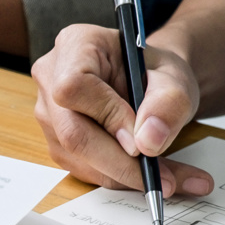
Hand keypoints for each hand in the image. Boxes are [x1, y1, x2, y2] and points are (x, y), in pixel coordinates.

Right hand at [31, 24, 213, 195]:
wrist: (150, 83)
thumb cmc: (156, 72)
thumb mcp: (175, 78)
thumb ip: (168, 103)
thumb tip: (148, 143)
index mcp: (75, 45)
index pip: (73, 88)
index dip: (107, 117)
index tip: (143, 141)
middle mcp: (51, 79)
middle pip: (72, 132)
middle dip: (121, 162)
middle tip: (166, 179)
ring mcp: (49, 114)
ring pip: (78, 158)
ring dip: (126, 176)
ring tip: (172, 178)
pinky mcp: (57, 142)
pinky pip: (84, 170)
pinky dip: (121, 178)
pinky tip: (151, 175)